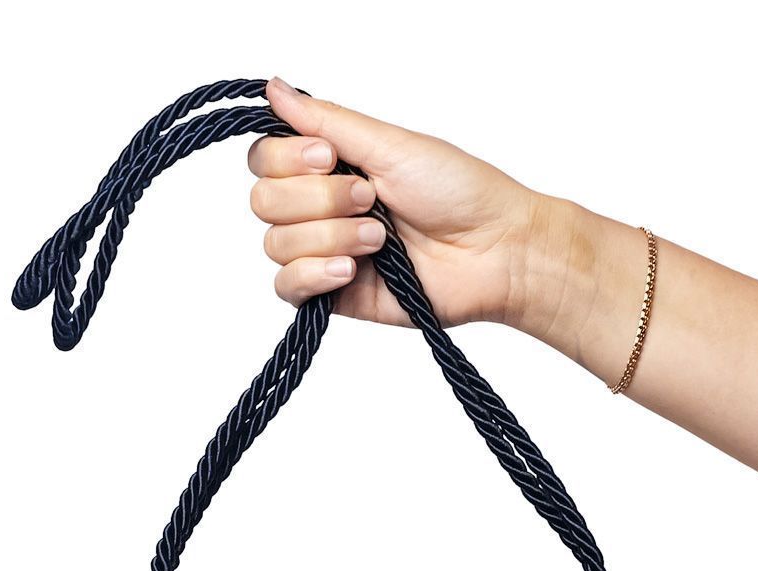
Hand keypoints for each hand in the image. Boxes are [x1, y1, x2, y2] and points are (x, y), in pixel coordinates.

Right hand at [249, 78, 567, 330]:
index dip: (286, 159)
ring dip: (330, 236)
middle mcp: (321, 206)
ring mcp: (325, 252)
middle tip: (369, 199)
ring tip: (380, 240)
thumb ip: (327, 121)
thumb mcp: (390, 144)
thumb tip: (274, 89)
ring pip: (276, 245)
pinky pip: (288, 289)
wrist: (493, 253)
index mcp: (329, 165)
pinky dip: (315, 275)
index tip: (330, 158)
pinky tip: (351, 271)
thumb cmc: (458, 193)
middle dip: (318, 199)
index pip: (265, 160)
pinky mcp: (334, 295)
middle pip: (264, 202)